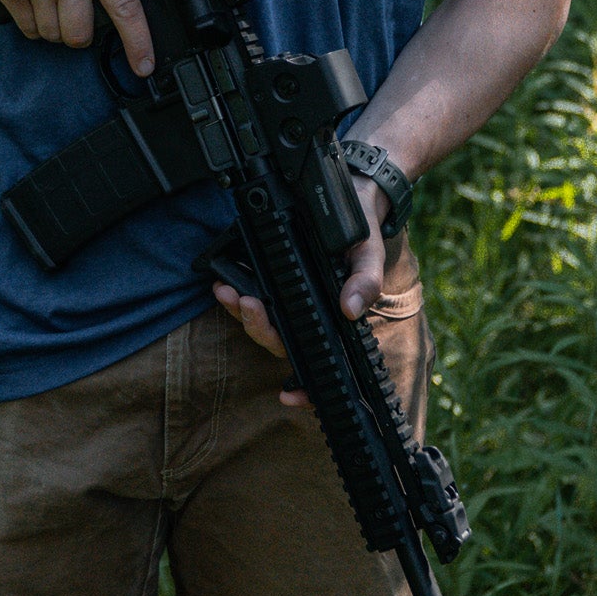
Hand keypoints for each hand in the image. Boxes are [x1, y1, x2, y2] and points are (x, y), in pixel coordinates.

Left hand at [213, 177, 388, 406]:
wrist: (353, 199)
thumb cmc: (363, 235)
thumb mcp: (369, 255)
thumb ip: (365, 281)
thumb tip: (351, 309)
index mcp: (334, 321)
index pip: (318, 364)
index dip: (304, 389)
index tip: (288, 396)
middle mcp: (310, 317)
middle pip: (279, 342)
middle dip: (258, 328)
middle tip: (247, 304)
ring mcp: (291, 300)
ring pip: (262, 322)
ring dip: (241, 312)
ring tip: (228, 291)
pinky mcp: (275, 279)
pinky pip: (255, 294)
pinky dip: (238, 292)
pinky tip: (227, 281)